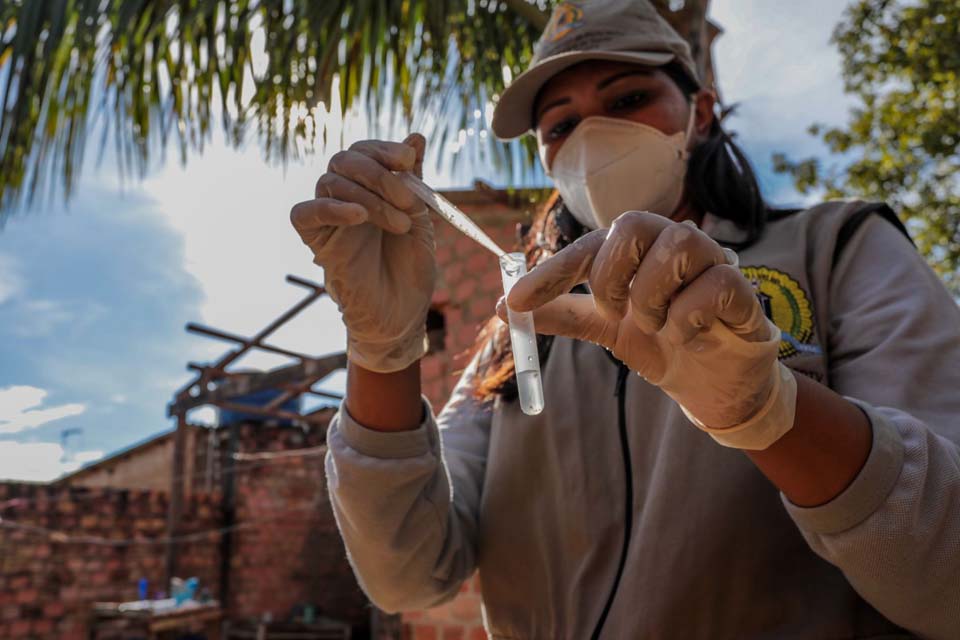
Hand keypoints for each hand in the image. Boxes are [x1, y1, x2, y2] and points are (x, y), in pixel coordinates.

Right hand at [291, 134, 435, 372]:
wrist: (403, 315)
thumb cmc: (411, 269)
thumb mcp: (421, 217)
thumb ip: (414, 179)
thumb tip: (416, 135)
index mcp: (370, 190)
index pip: (363, 151)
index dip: (383, 148)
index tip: (408, 161)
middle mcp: (346, 199)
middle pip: (344, 160)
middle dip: (380, 173)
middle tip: (409, 201)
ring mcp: (330, 221)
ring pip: (330, 182)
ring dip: (371, 197)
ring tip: (401, 224)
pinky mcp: (318, 243)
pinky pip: (305, 214)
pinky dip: (331, 208)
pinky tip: (359, 216)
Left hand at [500, 211, 791, 436]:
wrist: (711, 386)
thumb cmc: (662, 344)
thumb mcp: (605, 330)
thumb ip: (562, 315)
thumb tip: (503, 307)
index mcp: (638, 251)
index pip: (590, 244)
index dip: (551, 272)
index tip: (516, 302)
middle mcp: (672, 245)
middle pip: (635, 223)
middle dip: (612, 274)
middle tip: (612, 313)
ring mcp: (712, 263)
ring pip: (679, 244)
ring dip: (652, 296)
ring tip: (656, 327)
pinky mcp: (742, 291)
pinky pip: (715, 284)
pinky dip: (689, 317)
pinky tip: (688, 337)